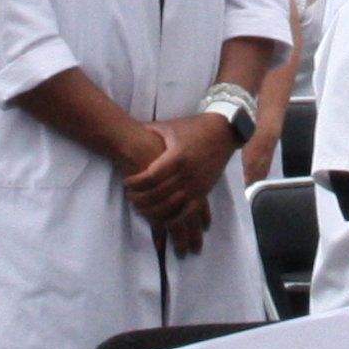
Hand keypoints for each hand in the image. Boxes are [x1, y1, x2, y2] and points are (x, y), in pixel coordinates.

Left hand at [121, 113, 235, 230]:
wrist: (222, 133)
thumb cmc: (191, 128)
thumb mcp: (167, 127)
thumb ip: (147, 131)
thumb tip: (125, 131)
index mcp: (176, 156)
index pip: (150, 177)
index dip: (135, 183)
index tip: (126, 182)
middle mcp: (187, 173)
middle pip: (158, 194)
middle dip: (140, 199)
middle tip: (129, 198)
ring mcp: (197, 185)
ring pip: (171, 206)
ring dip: (153, 211)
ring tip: (141, 209)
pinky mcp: (204, 192)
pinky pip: (188, 213)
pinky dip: (174, 220)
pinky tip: (161, 221)